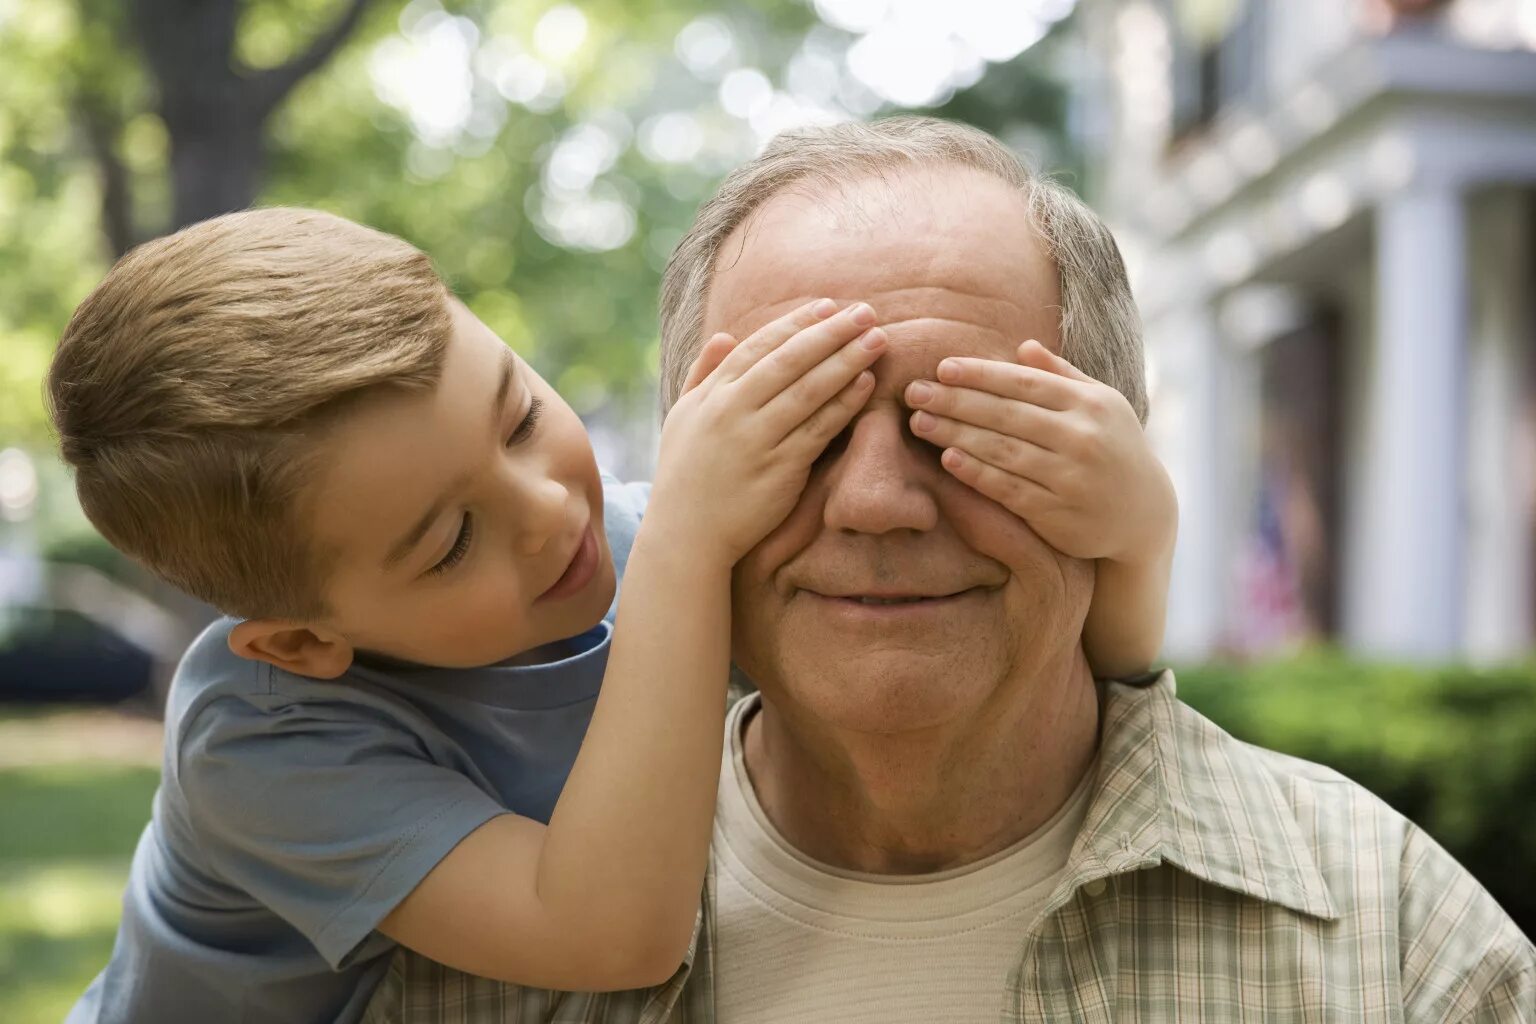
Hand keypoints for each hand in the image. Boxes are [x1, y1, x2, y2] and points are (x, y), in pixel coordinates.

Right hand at [650, 299, 885, 564]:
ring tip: (877, 340)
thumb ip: (703, 373)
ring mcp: (757, 439)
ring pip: (808, 390)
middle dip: (831, 333)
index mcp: (712, 394)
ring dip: (846, 361)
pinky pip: (818, 429)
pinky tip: (865, 384)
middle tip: (866, 312)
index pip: (760, 346)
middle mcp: (733, 410)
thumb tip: (725, 335)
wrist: (686, 534)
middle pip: (789, 361)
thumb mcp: (682, 417)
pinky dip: (843, 404)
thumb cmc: (685, 474)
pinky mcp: (779, 470)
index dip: (797, 324)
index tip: (829, 306)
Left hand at [904, 339, 1175, 566]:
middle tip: (914, 393)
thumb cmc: (1115, 449)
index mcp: (1090, 404)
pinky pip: (1008, 489)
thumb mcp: (1102, 405)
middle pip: (1006, 414)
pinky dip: (977, 474)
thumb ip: (1062, 376)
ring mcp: (1070, 477)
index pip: (1025, 383)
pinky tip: (948, 460)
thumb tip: (1023, 346)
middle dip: (956, 401)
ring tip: (920, 423)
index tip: (942, 367)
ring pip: (1003, 451)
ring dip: (956, 435)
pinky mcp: (1058, 513)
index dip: (981, 375)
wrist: (1145, 515)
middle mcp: (1081, 437)